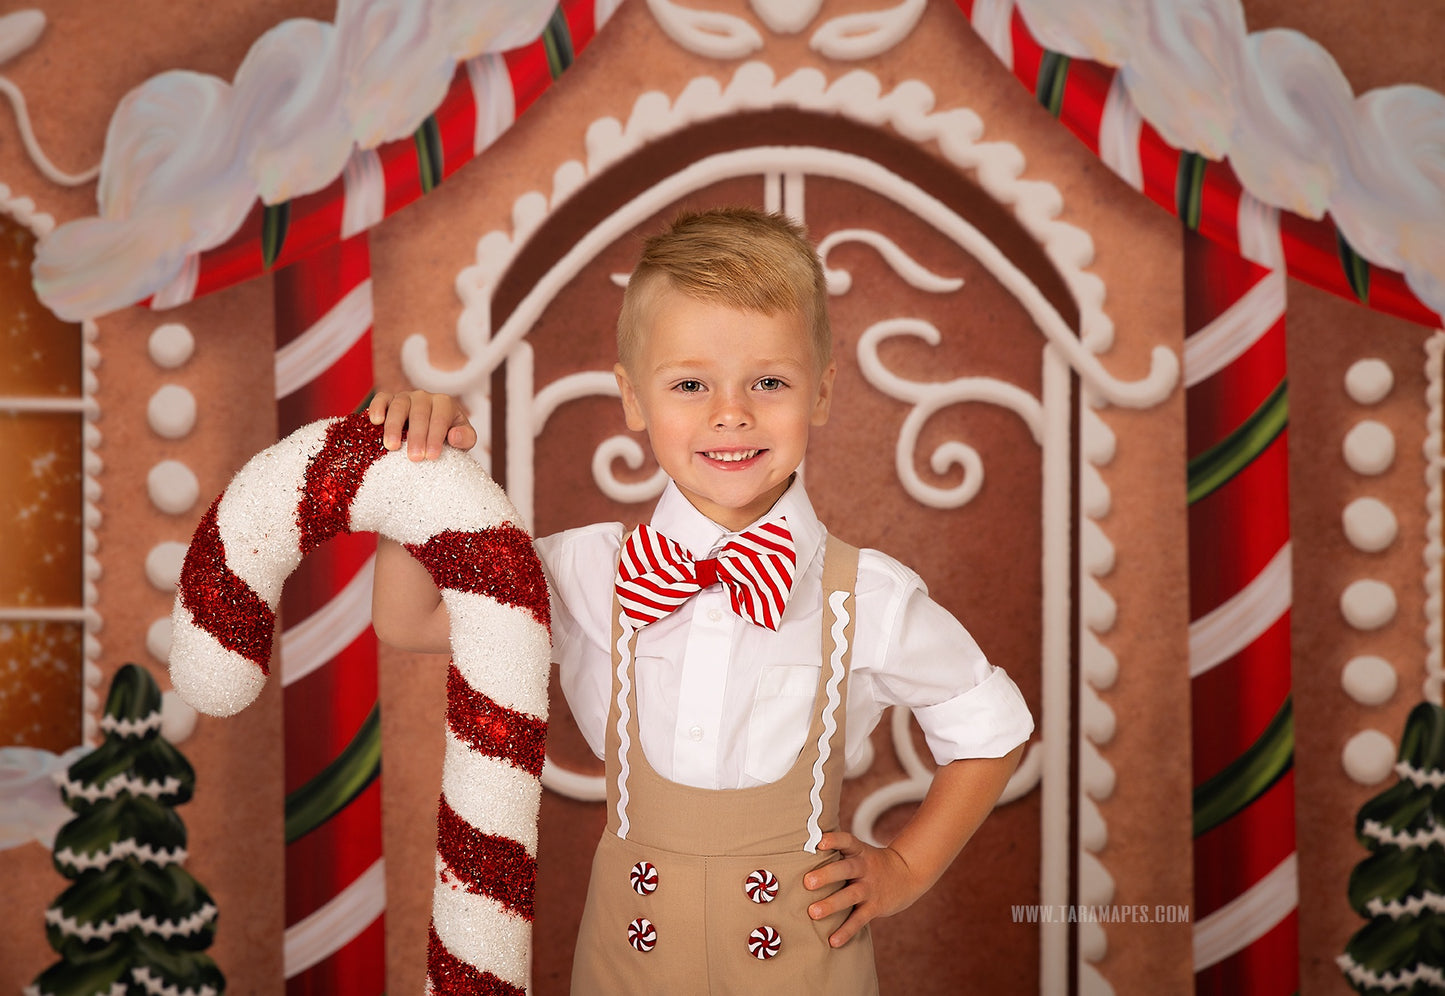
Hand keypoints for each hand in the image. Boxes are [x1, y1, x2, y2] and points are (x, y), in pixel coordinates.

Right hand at [367, 390, 476, 459]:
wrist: (431, 433)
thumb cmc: (449, 438)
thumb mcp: (464, 440)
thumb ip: (466, 438)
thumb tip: (454, 436)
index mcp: (444, 404)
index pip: (440, 419)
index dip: (436, 437)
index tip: (432, 456)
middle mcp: (424, 397)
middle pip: (419, 413)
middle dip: (417, 436)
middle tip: (415, 457)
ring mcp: (405, 397)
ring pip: (399, 406)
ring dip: (394, 426)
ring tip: (392, 447)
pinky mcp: (388, 399)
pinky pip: (381, 398)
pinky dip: (377, 407)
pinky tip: (376, 421)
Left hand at [804, 831, 927, 947]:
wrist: (907, 873)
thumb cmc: (870, 862)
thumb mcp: (858, 851)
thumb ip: (837, 852)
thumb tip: (799, 853)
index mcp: (858, 851)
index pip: (846, 841)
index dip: (834, 840)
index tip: (820, 842)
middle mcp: (864, 867)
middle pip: (846, 869)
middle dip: (827, 875)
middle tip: (807, 882)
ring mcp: (870, 887)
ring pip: (851, 895)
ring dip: (832, 904)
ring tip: (813, 913)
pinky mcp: (875, 906)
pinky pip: (860, 919)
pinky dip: (846, 931)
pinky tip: (833, 941)